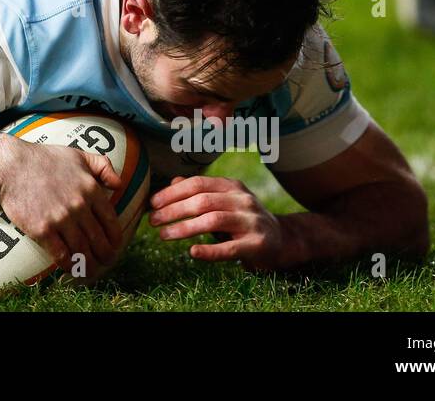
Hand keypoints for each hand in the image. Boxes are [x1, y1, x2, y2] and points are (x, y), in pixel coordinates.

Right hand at [0, 139, 123, 277]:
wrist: (10, 166)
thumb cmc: (43, 158)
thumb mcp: (78, 154)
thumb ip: (102, 165)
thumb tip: (119, 183)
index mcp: (91, 188)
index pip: (111, 221)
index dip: (115, 238)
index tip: (115, 246)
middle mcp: (79, 205)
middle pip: (98, 240)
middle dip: (106, 256)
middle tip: (106, 263)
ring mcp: (60, 219)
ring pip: (82, 250)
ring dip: (89, 265)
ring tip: (91, 271)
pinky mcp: (42, 230)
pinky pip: (61, 254)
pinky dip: (69, 265)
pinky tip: (71, 269)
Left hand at [149, 176, 283, 270]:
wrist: (282, 239)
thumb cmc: (243, 220)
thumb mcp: (223, 202)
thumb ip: (200, 192)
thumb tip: (171, 182)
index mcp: (231, 186)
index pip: (197, 183)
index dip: (172, 193)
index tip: (152, 203)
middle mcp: (242, 199)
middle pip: (202, 201)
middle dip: (173, 210)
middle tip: (153, 221)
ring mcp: (252, 221)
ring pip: (213, 220)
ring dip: (184, 228)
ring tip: (163, 235)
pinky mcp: (258, 244)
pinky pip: (230, 248)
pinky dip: (210, 251)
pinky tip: (192, 252)